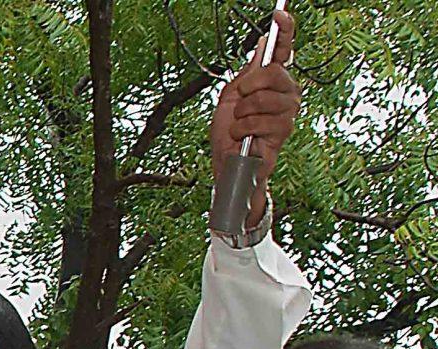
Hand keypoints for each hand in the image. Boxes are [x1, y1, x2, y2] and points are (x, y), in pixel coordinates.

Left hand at [211, 8, 299, 226]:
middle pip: (271, 73)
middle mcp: (286, 93)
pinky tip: (244, 138)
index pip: (283, 51)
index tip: (279, 14)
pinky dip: (241, 130)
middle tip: (239, 106)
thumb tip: (262, 45)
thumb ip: (247, 74)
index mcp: (274, 83)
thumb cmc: (229, 137)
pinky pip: (257, 121)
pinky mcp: (283, 131)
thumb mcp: (230, 99)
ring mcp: (287, 112)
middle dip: (246, 90)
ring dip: (241, 115)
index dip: (284, 31)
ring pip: (261, 99)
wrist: (228, 167)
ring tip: (240, 127)